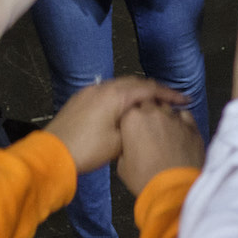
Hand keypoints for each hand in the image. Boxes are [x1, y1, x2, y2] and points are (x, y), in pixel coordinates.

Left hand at [46, 75, 186, 173]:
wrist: (53, 154)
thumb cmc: (87, 150)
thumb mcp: (120, 142)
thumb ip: (138, 125)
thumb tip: (147, 120)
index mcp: (116, 95)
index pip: (150, 89)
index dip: (170, 95)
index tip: (185, 100)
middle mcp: (103, 87)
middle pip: (136, 83)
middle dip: (155, 91)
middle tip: (171, 101)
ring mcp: (90, 91)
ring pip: (120, 87)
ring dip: (137, 94)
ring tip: (151, 105)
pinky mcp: (81, 99)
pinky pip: (107, 92)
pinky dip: (122, 97)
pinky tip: (126, 109)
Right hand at [116, 100, 204, 195]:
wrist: (173, 189)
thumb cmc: (146, 179)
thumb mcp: (122, 166)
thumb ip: (125, 147)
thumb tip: (129, 145)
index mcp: (132, 119)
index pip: (129, 106)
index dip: (131, 116)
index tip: (132, 124)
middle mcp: (153, 113)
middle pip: (149, 103)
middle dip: (147, 112)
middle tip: (147, 127)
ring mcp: (174, 118)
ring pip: (167, 107)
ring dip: (164, 116)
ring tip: (164, 132)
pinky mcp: (191, 126)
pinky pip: (185, 116)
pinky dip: (181, 121)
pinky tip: (178, 132)